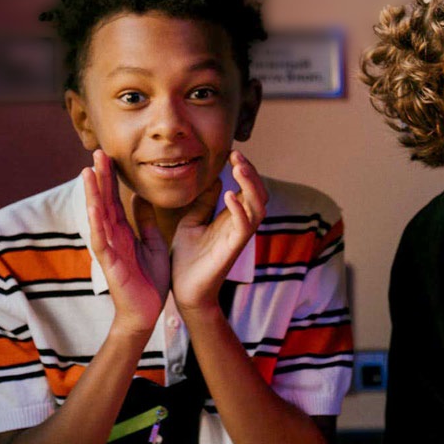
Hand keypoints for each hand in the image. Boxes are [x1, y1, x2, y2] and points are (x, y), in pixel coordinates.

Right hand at [82, 150, 168, 333]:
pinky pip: (101, 241)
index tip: (108, 155)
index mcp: (123, 232)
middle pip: (104, 202)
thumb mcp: (152, 244)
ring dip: (93, 194)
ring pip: (98, 217)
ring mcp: (109, 250)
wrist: (146, 314)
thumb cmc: (148, 282)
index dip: (111, 178)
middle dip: (100, 177)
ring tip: (88, 171)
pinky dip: (96, 223)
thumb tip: (141, 198)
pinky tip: (94, 206)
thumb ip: (146, 222)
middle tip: (97, 151)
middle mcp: (112, 237)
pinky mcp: (110, 264)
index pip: (115, 199)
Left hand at [170, 152, 266, 311]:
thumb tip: (213, 180)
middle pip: (258, 194)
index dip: (243, 169)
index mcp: (230, 217)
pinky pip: (244, 227)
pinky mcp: (232, 250)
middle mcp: (238, 225)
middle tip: (237, 155)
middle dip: (251, 172)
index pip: (246, 188)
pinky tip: (229, 195)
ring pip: (258, 207)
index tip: (231, 152)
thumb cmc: (187, 259)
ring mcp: (237, 237)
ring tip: (239, 168)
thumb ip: (202, 203)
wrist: (184, 291)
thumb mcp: (192, 222)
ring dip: (251, 185)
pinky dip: (239, 209)